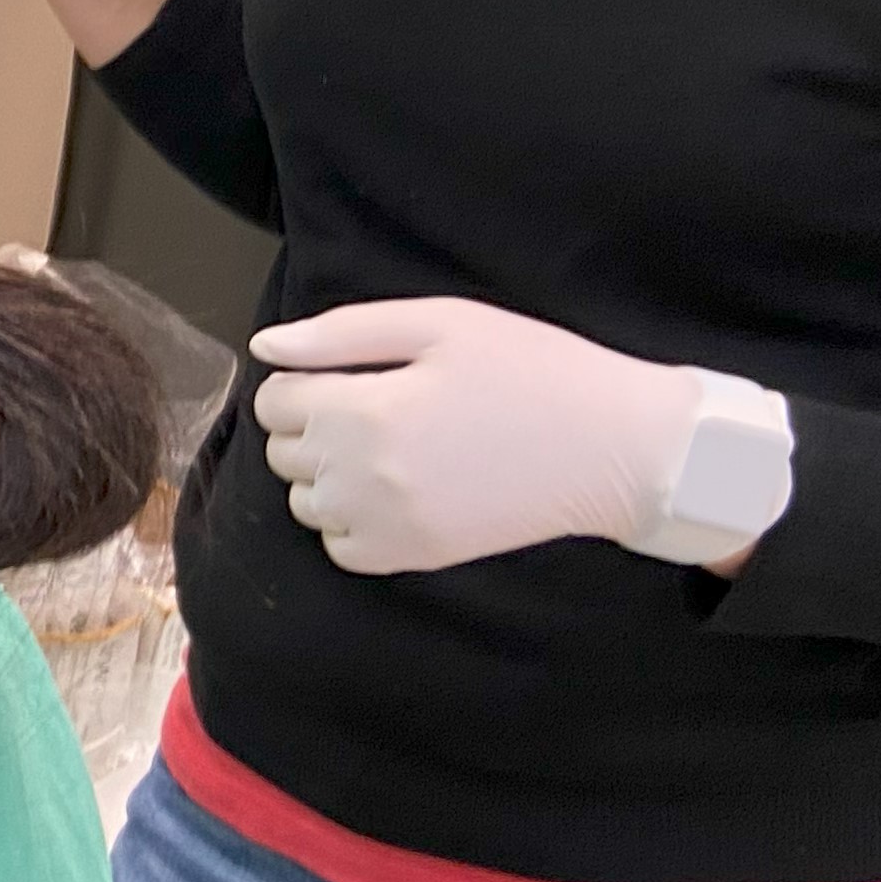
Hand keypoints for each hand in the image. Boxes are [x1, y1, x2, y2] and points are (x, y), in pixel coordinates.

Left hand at [251, 299, 792, 576]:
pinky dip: (351, 522)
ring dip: (328, 474)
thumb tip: (267, 346)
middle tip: (376, 406)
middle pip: (283, 451)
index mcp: (365, 411)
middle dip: (313, 424)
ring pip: (305, 502)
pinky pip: (339, 547)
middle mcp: (362, 476)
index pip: (273, 401)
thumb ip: (341, 334)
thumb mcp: (440, 324)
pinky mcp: (414, 558)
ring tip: (389, 448)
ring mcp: (386, 525)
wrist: (613, 447)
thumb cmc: (532, 370)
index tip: (347, 375)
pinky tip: (394, 491)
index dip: (303, 380)